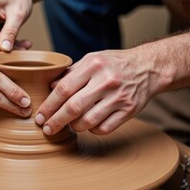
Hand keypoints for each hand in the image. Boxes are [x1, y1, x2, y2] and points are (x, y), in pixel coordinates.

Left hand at [34, 49, 158, 134]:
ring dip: (74, 127)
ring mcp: (119, 97)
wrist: (148, 68)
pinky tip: (88, 125)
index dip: (49, 105)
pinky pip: (104, 128)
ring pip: (88, 121)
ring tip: (68, 125)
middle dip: (56, 121)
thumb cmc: (114, 64)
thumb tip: (49, 87)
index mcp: (93, 66)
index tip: (40, 116)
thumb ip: (71, 73)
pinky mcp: (129, 111)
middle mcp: (106, 81)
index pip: (64, 89)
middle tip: (46, 129)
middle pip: (73, 107)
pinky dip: (92, 130)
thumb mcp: (92, 59)